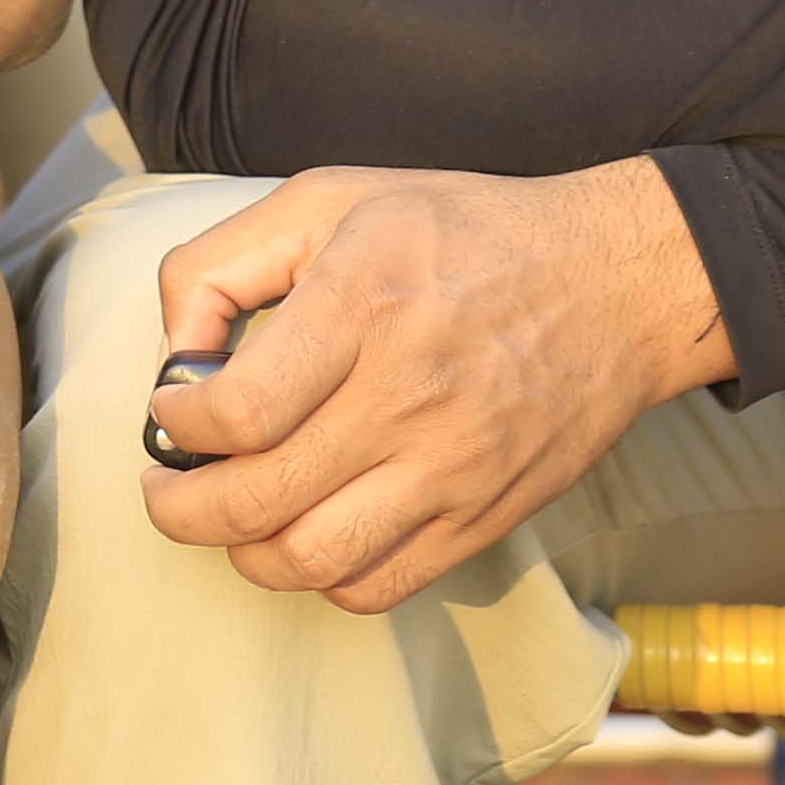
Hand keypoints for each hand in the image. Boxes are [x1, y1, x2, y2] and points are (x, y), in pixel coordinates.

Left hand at [137, 162, 729, 613]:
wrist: (616, 282)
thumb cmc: (465, 232)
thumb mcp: (330, 197)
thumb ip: (224, 262)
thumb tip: (176, 353)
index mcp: (360, 306)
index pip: (236, 413)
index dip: (177, 426)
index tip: (172, 411)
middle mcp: (406, 398)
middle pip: (256, 502)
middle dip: (180, 508)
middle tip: (167, 487)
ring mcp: (451, 469)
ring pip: (310, 562)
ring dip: (244, 551)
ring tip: (230, 515)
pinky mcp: (484, 517)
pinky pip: (377, 586)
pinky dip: (322, 575)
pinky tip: (309, 528)